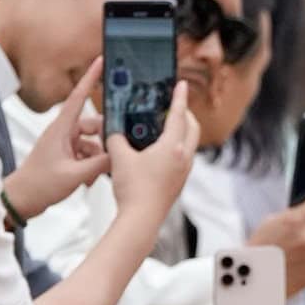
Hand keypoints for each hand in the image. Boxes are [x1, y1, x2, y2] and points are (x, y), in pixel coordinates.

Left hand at [3, 59, 108, 219]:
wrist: (21, 200)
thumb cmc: (38, 185)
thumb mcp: (74, 175)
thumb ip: (99, 164)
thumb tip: (118, 155)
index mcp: (61, 129)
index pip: (79, 97)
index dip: (90, 78)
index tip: (101, 61)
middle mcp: (62, 133)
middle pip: (92, 125)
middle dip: (103, 140)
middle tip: (111, 154)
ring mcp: (64, 145)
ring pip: (92, 142)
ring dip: (97, 158)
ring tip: (93, 176)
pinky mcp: (65, 156)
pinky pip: (86, 154)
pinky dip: (91, 166)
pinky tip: (88, 181)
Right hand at [106, 82, 198, 229]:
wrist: (141, 220)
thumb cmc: (133, 189)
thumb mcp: (119, 157)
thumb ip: (116, 139)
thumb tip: (113, 131)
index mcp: (173, 147)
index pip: (179, 115)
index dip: (179, 97)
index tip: (181, 85)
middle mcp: (183, 158)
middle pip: (191, 128)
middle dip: (184, 114)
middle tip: (173, 106)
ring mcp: (184, 172)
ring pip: (188, 144)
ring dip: (181, 132)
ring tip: (165, 126)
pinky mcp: (179, 182)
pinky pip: (182, 157)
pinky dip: (175, 147)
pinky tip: (159, 150)